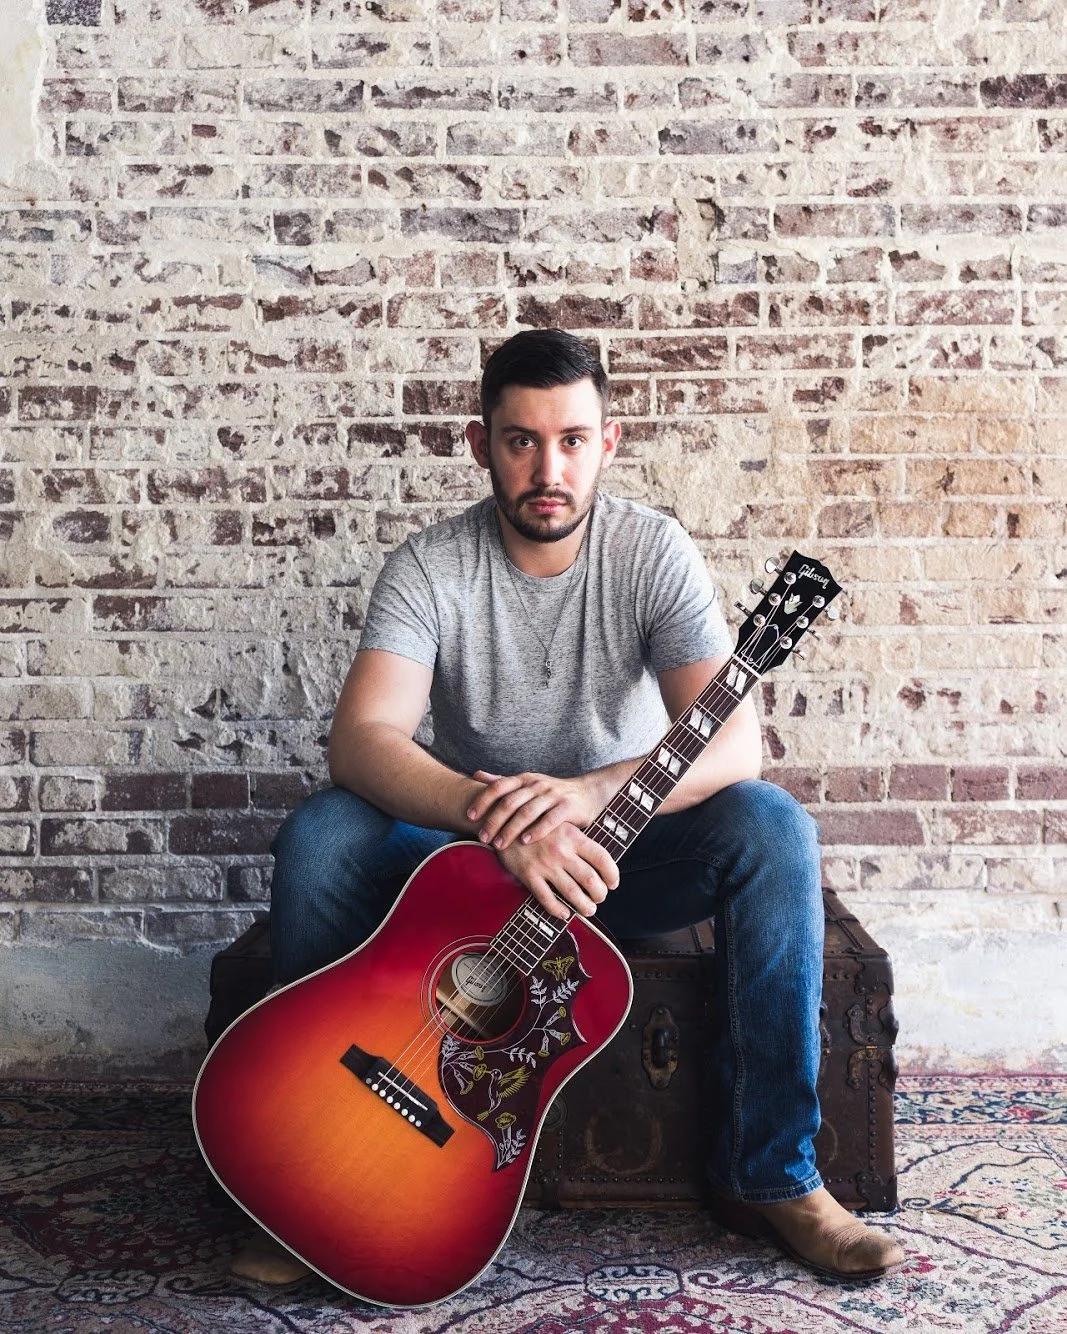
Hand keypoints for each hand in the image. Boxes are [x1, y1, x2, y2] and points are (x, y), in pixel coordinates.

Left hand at [467, 769, 596, 850]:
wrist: (587, 792)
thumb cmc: (550, 793)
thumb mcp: (526, 784)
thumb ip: (502, 781)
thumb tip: (476, 774)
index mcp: (524, 779)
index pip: (498, 787)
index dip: (482, 800)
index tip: (469, 817)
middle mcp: (536, 785)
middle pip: (510, 802)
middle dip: (494, 821)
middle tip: (482, 838)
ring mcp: (552, 795)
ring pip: (527, 812)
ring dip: (511, 829)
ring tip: (499, 844)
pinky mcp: (567, 807)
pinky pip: (550, 819)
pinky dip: (536, 830)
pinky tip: (525, 841)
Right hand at [494, 823, 619, 920]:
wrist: (503, 820)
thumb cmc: (536, 824)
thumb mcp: (561, 824)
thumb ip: (578, 840)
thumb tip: (599, 859)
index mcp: (573, 836)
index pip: (602, 858)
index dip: (612, 874)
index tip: (613, 883)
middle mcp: (561, 851)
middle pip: (590, 879)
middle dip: (600, 894)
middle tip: (600, 898)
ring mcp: (545, 864)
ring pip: (572, 893)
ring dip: (584, 906)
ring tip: (589, 910)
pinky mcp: (528, 875)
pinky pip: (547, 899)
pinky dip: (558, 910)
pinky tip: (564, 913)